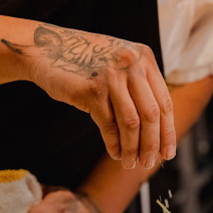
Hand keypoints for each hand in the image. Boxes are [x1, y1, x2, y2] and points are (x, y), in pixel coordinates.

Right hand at [2, 24, 175, 169]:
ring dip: (132, 149)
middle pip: (151, 115)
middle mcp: (131, 64)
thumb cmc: (84, 63)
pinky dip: (114, 144)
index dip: (167, 132)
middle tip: (148, 163)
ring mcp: (112, 76)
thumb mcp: (118, 65)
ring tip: (130, 164)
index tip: (167, 154)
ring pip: (132, 123)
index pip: (164, 102)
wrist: (45, 49)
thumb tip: (156, 131)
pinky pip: (109, 125)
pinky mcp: (92, 90)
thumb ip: (138, 87)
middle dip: (152, 145)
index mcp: (144, 57)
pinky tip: (114, 154)